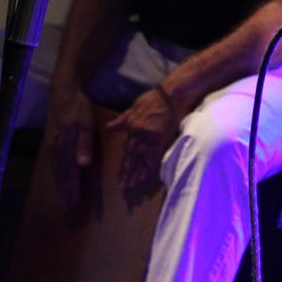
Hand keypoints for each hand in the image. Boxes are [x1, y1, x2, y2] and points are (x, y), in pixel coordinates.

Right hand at [44, 90, 95, 212]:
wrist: (62, 93)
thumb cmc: (78, 108)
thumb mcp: (85, 124)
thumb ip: (84, 145)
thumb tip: (82, 166)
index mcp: (64, 148)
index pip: (69, 174)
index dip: (72, 190)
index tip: (74, 205)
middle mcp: (55, 151)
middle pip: (60, 177)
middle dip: (64, 194)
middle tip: (67, 211)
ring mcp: (52, 147)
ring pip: (56, 172)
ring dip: (60, 187)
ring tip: (64, 201)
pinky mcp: (52, 144)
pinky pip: (55, 165)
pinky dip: (58, 177)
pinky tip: (60, 182)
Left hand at [103, 84, 182, 202]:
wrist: (171, 93)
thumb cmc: (154, 98)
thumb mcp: (134, 107)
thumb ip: (123, 119)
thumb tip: (109, 127)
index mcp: (131, 126)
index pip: (126, 149)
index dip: (124, 163)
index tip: (121, 175)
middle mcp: (137, 133)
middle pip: (131, 157)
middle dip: (127, 173)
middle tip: (123, 187)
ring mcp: (148, 136)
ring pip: (140, 159)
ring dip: (136, 174)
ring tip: (132, 187)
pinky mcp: (160, 138)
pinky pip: (154, 156)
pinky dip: (150, 168)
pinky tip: (146, 178)